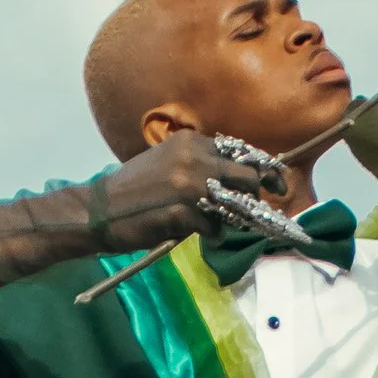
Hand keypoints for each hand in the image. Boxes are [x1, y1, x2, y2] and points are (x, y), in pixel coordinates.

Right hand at [86, 131, 278, 250]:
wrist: (99, 210)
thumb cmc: (134, 190)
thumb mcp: (168, 162)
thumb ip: (201, 164)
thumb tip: (239, 176)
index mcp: (191, 142)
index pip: (241, 151)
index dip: (263, 169)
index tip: (278, 184)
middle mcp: (195, 159)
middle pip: (248, 177)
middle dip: (256, 196)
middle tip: (257, 210)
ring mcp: (190, 185)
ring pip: (236, 204)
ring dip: (234, 218)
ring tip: (221, 222)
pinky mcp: (183, 212)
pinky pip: (215, 228)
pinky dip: (211, 234)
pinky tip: (195, 232)